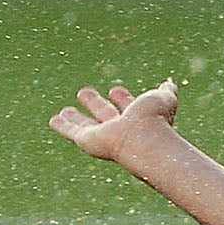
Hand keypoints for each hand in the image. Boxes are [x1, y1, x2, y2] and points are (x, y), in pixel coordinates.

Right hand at [49, 80, 181, 164]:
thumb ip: (166, 92)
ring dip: (76, 116)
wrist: (142, 138)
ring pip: (86, 124)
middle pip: (105, 114)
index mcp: (138, 118)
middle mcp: (120, 128)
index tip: (114, 90)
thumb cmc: (156, 119)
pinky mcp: (87, 140)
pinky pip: (72, 131)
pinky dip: (62, 126)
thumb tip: (169, 84)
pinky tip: (54, 119)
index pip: (128, 107)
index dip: (123, 99)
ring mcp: (103, 135)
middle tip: (84, 92)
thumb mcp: (164, 99)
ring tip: (65, 109)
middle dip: (96, 104)